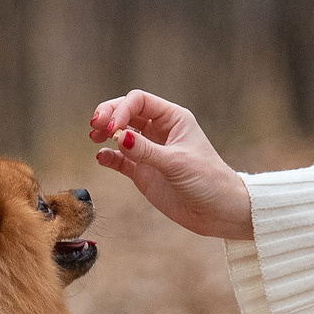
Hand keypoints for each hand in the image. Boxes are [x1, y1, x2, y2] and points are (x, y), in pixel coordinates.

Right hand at [88, 90, 255, 241]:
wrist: (218, 212)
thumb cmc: (208, 181)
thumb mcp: (178, 163)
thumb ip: (147, 151)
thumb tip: (119, 137)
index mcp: (173, 119)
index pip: (140, 101)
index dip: (122, 109)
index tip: (113, 128)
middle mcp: (160, 131)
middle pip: (127, 112)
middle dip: (109, 115)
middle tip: (95, 126)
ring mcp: (149, 151)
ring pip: (120, 133)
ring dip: (105, 132)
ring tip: (94, 138)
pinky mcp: (142, 171)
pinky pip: (119, 158)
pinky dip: (108, 156)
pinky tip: (101, 158)